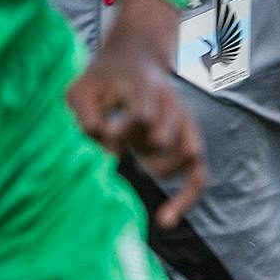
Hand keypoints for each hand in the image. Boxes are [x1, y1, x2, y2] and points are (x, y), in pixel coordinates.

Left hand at [67, 0, 205, 226]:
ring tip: (137, 159)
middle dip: (133, 148)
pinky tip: (165, 221)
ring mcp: (185, 124)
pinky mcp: (189, 142)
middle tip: (113, 143)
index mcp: (147, 89)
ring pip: (186, 155)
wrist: (136, 59)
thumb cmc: (102, 78)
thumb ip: (84, 112)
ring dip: (157, 165)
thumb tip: (99, 141)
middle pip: (161, 139)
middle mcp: (172, 106)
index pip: (142, 117)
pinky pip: (197, 175)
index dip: (120, 134)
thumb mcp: (82, 88)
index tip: (100, 136)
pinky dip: (185, 199)